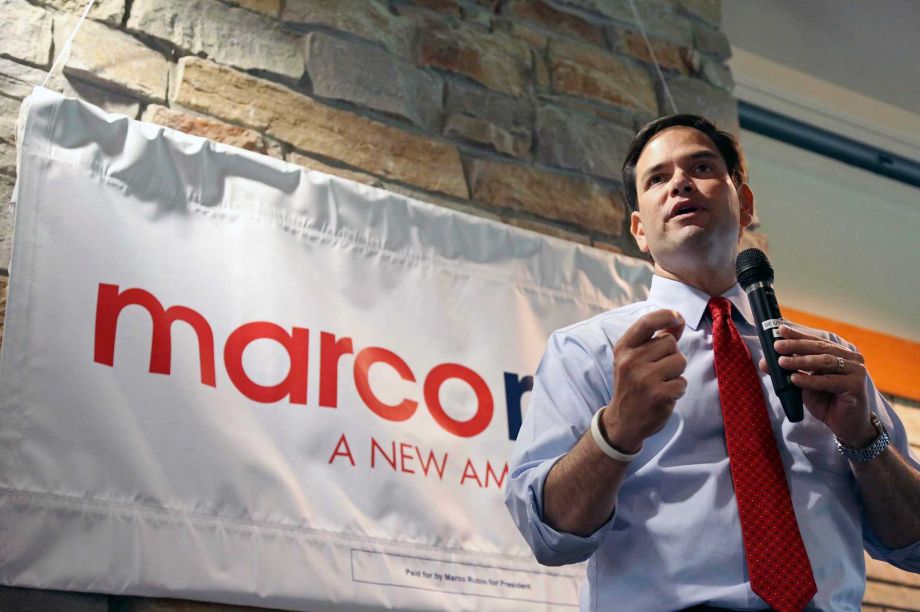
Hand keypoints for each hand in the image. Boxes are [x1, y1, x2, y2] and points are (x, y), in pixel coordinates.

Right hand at [603, 309, 687, 452]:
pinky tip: (664, 395)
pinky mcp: (657, 393)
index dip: (666, 315)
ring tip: (661, 382)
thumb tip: (678, 320)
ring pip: (679, 360)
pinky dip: (678, 389)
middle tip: (658, 371)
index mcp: (623, 348)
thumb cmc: (632, 385)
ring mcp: (643, 377)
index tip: (678, 318)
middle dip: (671, 355)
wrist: (622, 421)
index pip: (647, 322)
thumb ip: (656, 338)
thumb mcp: (636, 359)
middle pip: (670, 342)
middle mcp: (630, 360)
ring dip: (676, 372)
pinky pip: (682, 381)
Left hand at [764, 325, 873, 446]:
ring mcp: (856, 371)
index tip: (779, 330)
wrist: (846, 426)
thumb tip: (764, 362)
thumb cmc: (826, 402)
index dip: (797, 335)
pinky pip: (829, 381)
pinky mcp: (856, 386)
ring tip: (781, 362)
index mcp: (839, 353)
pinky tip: (794, 379)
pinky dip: (810, 380)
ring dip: (800, 361)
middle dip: (796, 346)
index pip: (815, 341)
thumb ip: (788, 372)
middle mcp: (850, 358)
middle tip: (777, 346)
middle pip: (820, 348)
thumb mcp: (803, 384)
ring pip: (824, 361)